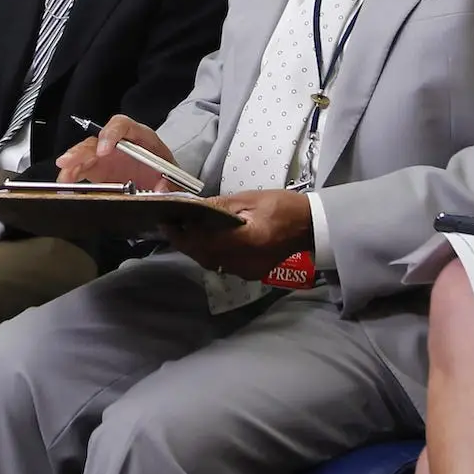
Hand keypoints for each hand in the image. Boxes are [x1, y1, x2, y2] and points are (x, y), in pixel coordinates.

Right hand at [54, 115, 179, 189]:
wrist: (166, 184)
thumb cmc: (169, 175)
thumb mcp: (176, 178)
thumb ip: (172, 184)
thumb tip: (161, 189)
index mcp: (141, 138)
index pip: (123, 125)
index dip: (111, 134)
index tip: (104, 150)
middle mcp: (119, 143)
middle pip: (97, 139)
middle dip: (83, 149)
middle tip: (71, 161)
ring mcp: (106, 156)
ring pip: (85, 153)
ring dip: (72, 163)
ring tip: (63, 176)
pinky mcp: (97, 170)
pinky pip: (81, 170)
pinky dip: (71, 176)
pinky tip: (65, 185)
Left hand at [169, 189, 312, 279]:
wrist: (307, 226)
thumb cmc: (280, 206)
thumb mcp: (249, 199)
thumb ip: (219, 207)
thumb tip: (192, 208)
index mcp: (246, 240)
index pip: (203, 241)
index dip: (181, 235)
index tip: (166, 222)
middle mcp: (244, 261)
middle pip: (203, 255)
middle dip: (184, 241)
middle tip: (172, 225)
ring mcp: (247, 271)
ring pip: (210, 263)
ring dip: (196, 248)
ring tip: (186, 231)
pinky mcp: (250, 274)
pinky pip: (222, 265)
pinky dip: (210, 254)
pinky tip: (208, 241)